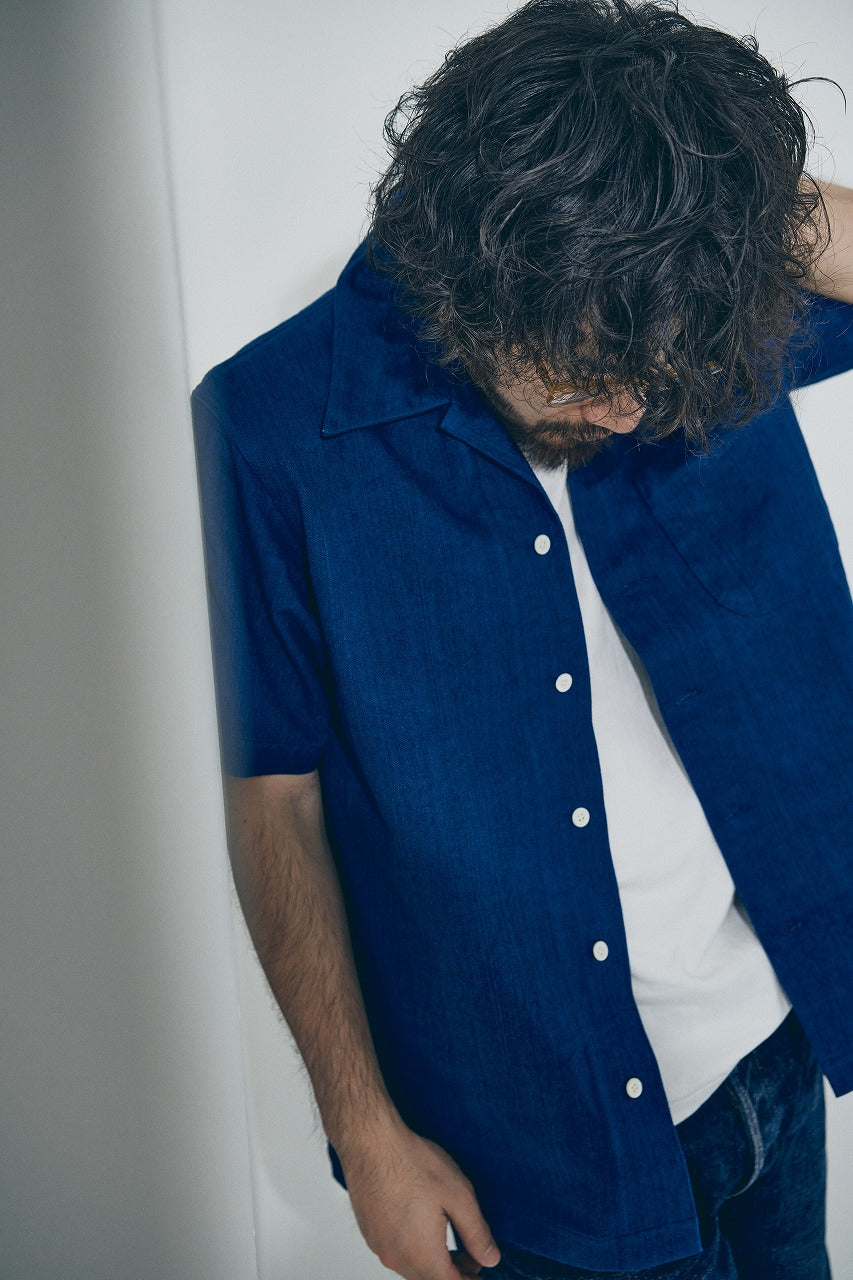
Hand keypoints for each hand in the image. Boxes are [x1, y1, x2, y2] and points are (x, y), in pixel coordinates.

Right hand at [337, 1115, 501, 1278]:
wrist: (370, 1142)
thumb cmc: (412, 1163)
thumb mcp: (459, 1195)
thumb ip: (476, 1233)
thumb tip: (490, 1258)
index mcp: (423, 1255)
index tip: (482, 1271)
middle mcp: (397, 1258)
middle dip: (454, 1273)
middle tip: (472, 1255)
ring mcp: (380, 1247)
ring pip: (412, 1268)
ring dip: (433, 1261)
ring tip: (449, 1239)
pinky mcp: (370, 1232)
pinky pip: (396, 1252)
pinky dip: (414, 1248)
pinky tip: (422, 1224)